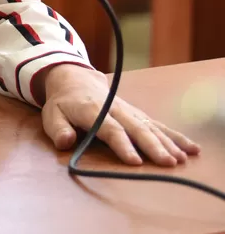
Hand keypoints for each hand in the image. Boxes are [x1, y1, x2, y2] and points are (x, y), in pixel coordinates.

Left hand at [37, 63, 200, 165]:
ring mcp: (129, 111)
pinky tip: (191, 149)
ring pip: (151, 127)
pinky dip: (175, 136)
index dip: (122, 145)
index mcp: (92, 111)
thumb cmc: (63, 102)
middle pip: (136, 129)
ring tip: (180, 159)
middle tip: (167, 163)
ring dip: (167, 143)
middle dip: (152, 146)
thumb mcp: (51, 114)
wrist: (75, 79)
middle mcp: (115, 110)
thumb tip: (65, 142)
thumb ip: (57, 129)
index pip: (109, 129)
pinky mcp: (138, 114)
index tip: (134, 161)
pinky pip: (158, 125)